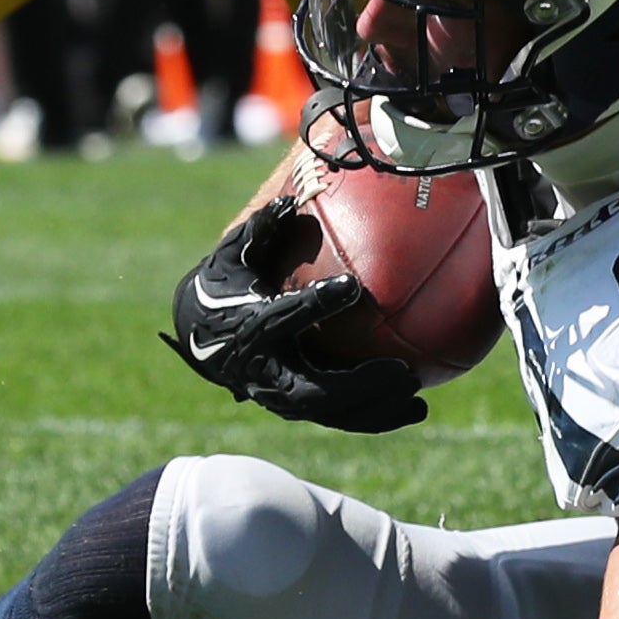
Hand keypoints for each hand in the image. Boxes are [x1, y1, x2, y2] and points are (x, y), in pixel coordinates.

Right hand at [164, 197, 426, 433]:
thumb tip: (289, 201)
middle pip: (313, 390)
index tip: (351, 286)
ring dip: (375, 412)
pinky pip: (337, 417)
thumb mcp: (235, 254)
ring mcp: (278, 396)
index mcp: (248, 327)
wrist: (200, 334)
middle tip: (402, 371)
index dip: (315, 305)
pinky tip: (415, 408)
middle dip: (358, 385)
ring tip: (418, 403)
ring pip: (330, 414)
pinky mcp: (295, 408)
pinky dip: (374, 417)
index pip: (282, 318)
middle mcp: (262, 372)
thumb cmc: (227, 284)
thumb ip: (261, 230)